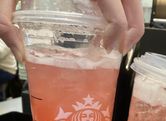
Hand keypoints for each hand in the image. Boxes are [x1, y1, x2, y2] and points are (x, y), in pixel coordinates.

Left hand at [0, 0, 143, 58]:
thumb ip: (4, 18)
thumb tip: (19, 53)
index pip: (116, 9)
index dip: (117, 32)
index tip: (106, 48)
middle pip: (133, 1)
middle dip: (134, 28)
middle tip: (121, 49)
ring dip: (132, 18)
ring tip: (120, 38)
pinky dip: (122, 8)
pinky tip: (110, 20)